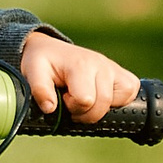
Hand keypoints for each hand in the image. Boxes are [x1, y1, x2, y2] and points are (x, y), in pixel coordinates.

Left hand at [20, 34, 139, 122]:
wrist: (50, 50)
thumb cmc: (42, 63)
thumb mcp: (32, 72)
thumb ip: (39, 89)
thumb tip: (51, 108)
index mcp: (80, 65)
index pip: (86, 100)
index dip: (73, 107)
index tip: (64, 99)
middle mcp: (101, 64)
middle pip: (102, 104)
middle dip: (85, 112)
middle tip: (72, 101)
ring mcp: (113, 67)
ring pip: (120, 100)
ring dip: (101, 107)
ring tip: (85, 98)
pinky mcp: (122, 72)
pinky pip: (130, 92)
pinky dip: (118, 100)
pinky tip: (102, 95)